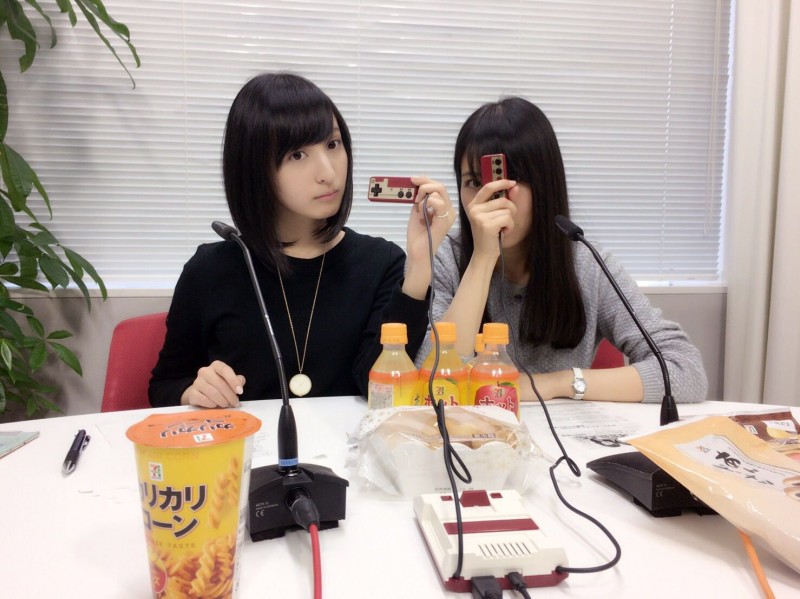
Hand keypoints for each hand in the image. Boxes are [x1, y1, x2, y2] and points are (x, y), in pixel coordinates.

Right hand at [181, 360, 244, 407]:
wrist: (200, 393)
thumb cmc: (218, 385)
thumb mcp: (229, 380)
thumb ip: (237, 380)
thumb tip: (240, 382)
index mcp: (216, 366)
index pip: (225, 370)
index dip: (233, 381)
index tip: (240, 392)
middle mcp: (205, 371)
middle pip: (220, 383)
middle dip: (230, 395)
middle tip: (235, 403)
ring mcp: (197, 382)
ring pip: (212, 392)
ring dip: (222, 401)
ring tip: (226, 405)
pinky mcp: (192, 393)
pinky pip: (203, 399)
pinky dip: (212, 404)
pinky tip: (215, 406)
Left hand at [401, 176, 455, 298]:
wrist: (418, 253)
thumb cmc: (418, 235)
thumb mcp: (417, 211)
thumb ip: (420, 199)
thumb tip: (417, 184)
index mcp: (444, 208)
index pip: (438, 187)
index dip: (425, 180)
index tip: (413, 179)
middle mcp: (449, 210)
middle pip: (440, 186)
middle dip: (424, 184)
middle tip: (414, 194)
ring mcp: (449, 215)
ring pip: (439, 191)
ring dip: (423, 196)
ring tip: (418, 209)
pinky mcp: (445, 221)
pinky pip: (438, 203)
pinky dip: (426, 204)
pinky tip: (422, 214)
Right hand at [465, 179, 516, 257]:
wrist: (484, 253)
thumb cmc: (491, 235)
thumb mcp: (495, 215)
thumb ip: (503, 201)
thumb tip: (515, 187)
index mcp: (474, 204)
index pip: (488, 187)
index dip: (501, 183)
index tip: (512, 182)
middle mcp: (474, 209)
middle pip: (502, 200)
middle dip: (511, 210)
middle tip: (506, 221)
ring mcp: (479, 217)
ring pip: (506, 210)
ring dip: (510, 220)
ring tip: (502, 228)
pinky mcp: (486, 225)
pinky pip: (507, 218)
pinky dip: (510, 226)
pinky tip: (503, 232)